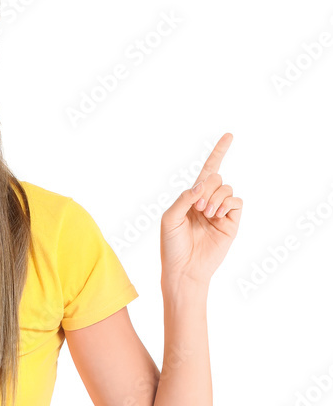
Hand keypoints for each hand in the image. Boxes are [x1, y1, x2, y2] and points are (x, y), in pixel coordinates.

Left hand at [159, 133, 242, 288]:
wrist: (184, 269)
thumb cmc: (172, 246)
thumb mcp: (169, 218)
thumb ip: (184, 198)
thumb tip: (203, 184)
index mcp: (191, 198)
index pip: (207, 171)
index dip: (218, 153)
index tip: (229, 135)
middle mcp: (208, 202)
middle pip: (215, 178)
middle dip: (206, 187)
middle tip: (198, 207)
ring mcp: (221, 212)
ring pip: (226, 188)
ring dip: (215, 197)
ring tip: (206, 214)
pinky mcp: (231, 223)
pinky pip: (236, 201)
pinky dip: (227, 203)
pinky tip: (216, 216)